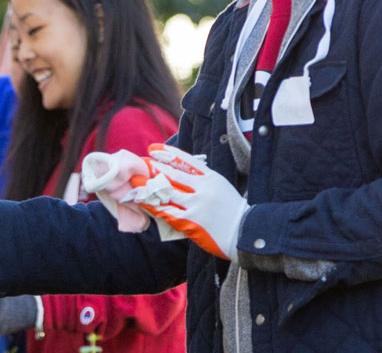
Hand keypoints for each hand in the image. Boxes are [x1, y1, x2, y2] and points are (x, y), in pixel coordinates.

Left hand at [132, 144, 248, 259]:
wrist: (245, 233)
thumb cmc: (233, 211)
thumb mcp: (221, 187)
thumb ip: (202, 179)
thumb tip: (181, 171)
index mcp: (211, 178)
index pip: (186, 161)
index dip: (168, 154)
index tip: (154, 149)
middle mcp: (202, 189)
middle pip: (173, 175)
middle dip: (155, 168)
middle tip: (141, 163)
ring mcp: (196, 205)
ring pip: (167, 192)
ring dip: (150, 186)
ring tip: (136, 181)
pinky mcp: (190, 221)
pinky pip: (167, 211)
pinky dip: (153, 205)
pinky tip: (143, 201)